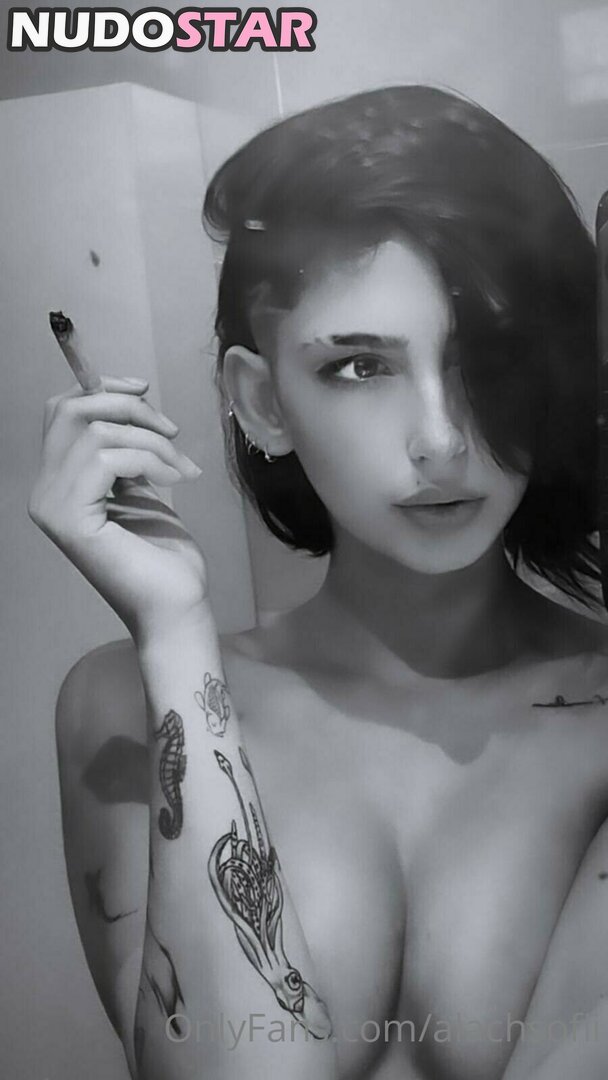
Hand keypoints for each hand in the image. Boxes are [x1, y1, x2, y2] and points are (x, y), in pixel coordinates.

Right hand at [28, 376, 207, 639]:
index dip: (102, 390)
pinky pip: (107, 457)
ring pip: (96, 431)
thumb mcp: (142, 485)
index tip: (144, 390)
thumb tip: (128, 396)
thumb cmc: (164, 555)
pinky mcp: (72, 520)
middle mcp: (44, 493)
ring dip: (152, 440)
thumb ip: (124, 448)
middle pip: (71, 411)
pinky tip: (176, 479)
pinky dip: (149, 459)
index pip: (61, 412)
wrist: (176, 605)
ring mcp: (52, 507)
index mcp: (57, 483)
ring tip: (181, 466)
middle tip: (172, 431)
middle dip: (128, 406)